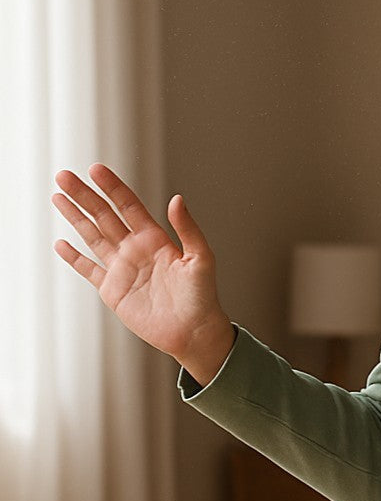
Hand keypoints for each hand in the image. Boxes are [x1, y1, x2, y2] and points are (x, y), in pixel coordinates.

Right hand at [52, 164, 230, 363]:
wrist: (193, 331)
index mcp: (156, 238)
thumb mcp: (201, 258)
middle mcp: (136, 249)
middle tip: (64, 176)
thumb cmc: (202, 296)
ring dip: (75, 217)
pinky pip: (88, 269)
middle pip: (104, 216)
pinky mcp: (112, 289)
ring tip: (58, 197)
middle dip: (84, 196)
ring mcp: (122, 268)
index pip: (129, 206)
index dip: (112, 187)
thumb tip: (177, 199)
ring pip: (93, 236)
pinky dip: (74, 257)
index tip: (95, 169)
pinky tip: (60, 243)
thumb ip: (187, 229)